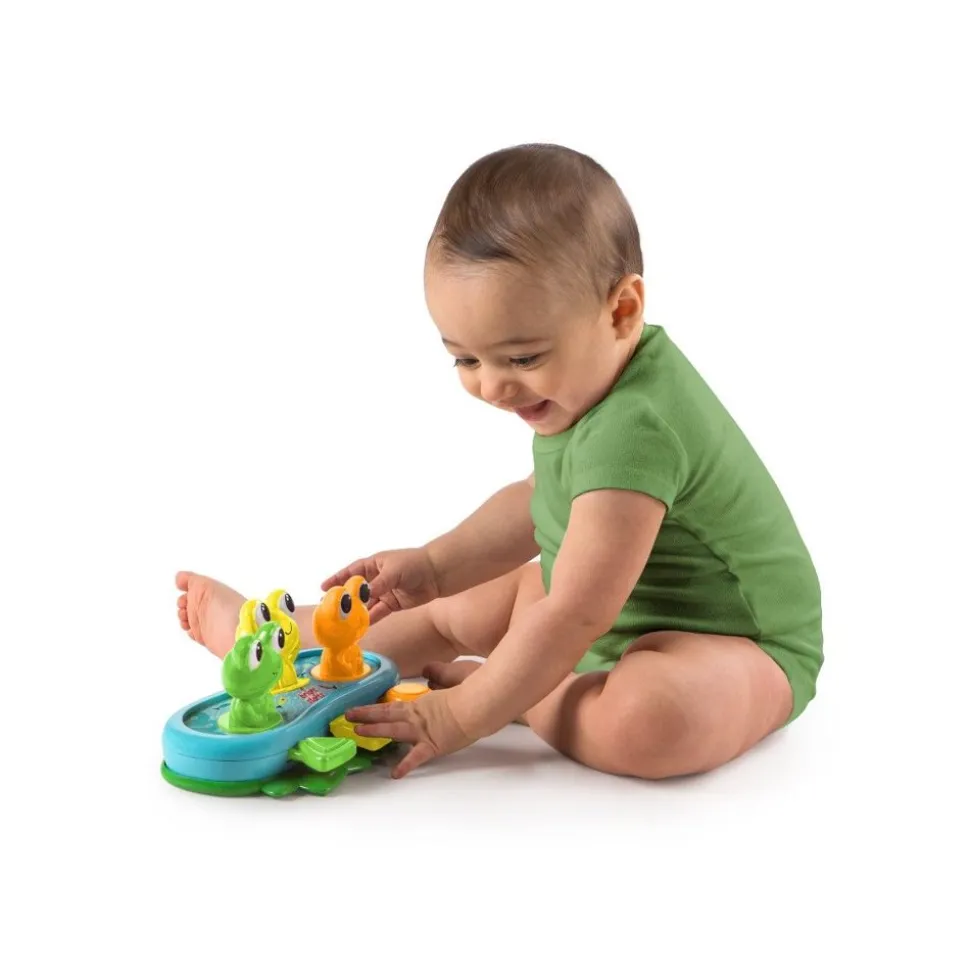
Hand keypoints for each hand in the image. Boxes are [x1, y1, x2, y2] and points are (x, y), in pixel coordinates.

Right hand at [321, 547, 440, 622]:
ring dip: (356, 612)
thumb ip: (376, 585)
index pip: (351, 572)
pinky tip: (359, 627)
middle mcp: (377, 578)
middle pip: (356, 590)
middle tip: (329, 610)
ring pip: (366, 604)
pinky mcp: (394, 604)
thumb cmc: (414, 564)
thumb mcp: (392, 572)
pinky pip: (378, 613)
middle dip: (344, 599)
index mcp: (374, 564)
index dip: (337, 579)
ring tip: (342, 622)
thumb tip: (360, 597)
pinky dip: (369, 619)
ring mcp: (385, 592)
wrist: (438, 573)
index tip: (323, 588)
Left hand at [345, 688, 474, 777]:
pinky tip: (395, 774)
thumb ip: (437, 675)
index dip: (374, 707)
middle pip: (387, 715)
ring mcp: (422, 731)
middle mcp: (417, 716)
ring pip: (393, 730)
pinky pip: (417, 757)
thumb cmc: (470, 686)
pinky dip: (406, 766)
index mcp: (421, 703)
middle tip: (347, 716)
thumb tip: (429, 675)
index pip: (392, 706)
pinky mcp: (433, 745)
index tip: (359, 708)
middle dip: (366, 716)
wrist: (479, 703)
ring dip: (374, 731)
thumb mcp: (453, 673)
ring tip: (357, 732)